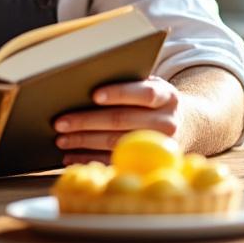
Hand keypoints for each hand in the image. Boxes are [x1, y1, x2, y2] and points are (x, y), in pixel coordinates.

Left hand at [52, 76, 185, 164]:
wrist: (182, 125)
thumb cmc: (154, 100)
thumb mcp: (150, 85)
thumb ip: (130, 81)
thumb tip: (87, 78)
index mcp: (168, 97)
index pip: (144, 93)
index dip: (119, 94)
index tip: (94, 95)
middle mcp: (167, 122)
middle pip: (123, 120)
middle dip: (87, 121)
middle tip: (61, 122)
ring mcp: (158, 147)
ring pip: (115, 143)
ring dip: (84, 142)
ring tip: (62, 139)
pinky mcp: (147, 164)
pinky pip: (113, 162)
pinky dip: (89, 159)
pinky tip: (71, 156)